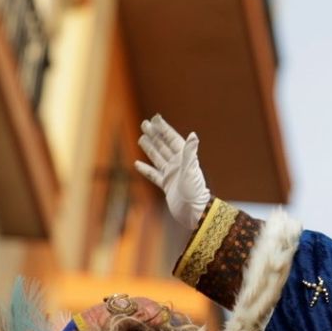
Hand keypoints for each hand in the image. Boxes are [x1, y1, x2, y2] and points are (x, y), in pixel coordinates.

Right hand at [136, 114, 211, 228]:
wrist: (193, 212)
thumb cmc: (194, 192)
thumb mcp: (191, 170)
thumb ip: (190, 153)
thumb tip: (193, 135)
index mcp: (184, 158)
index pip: (172, 139)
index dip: (164, 128)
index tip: (155, 118)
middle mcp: (178, 164)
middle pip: (163, 146)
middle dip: (154, 135)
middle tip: (144, 123)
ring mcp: (172, 175)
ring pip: (158, 158)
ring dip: (150, 148)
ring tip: (141, 138)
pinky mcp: (166, 186)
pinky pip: (154, 175)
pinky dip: (146, 169)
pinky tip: (137, 163)